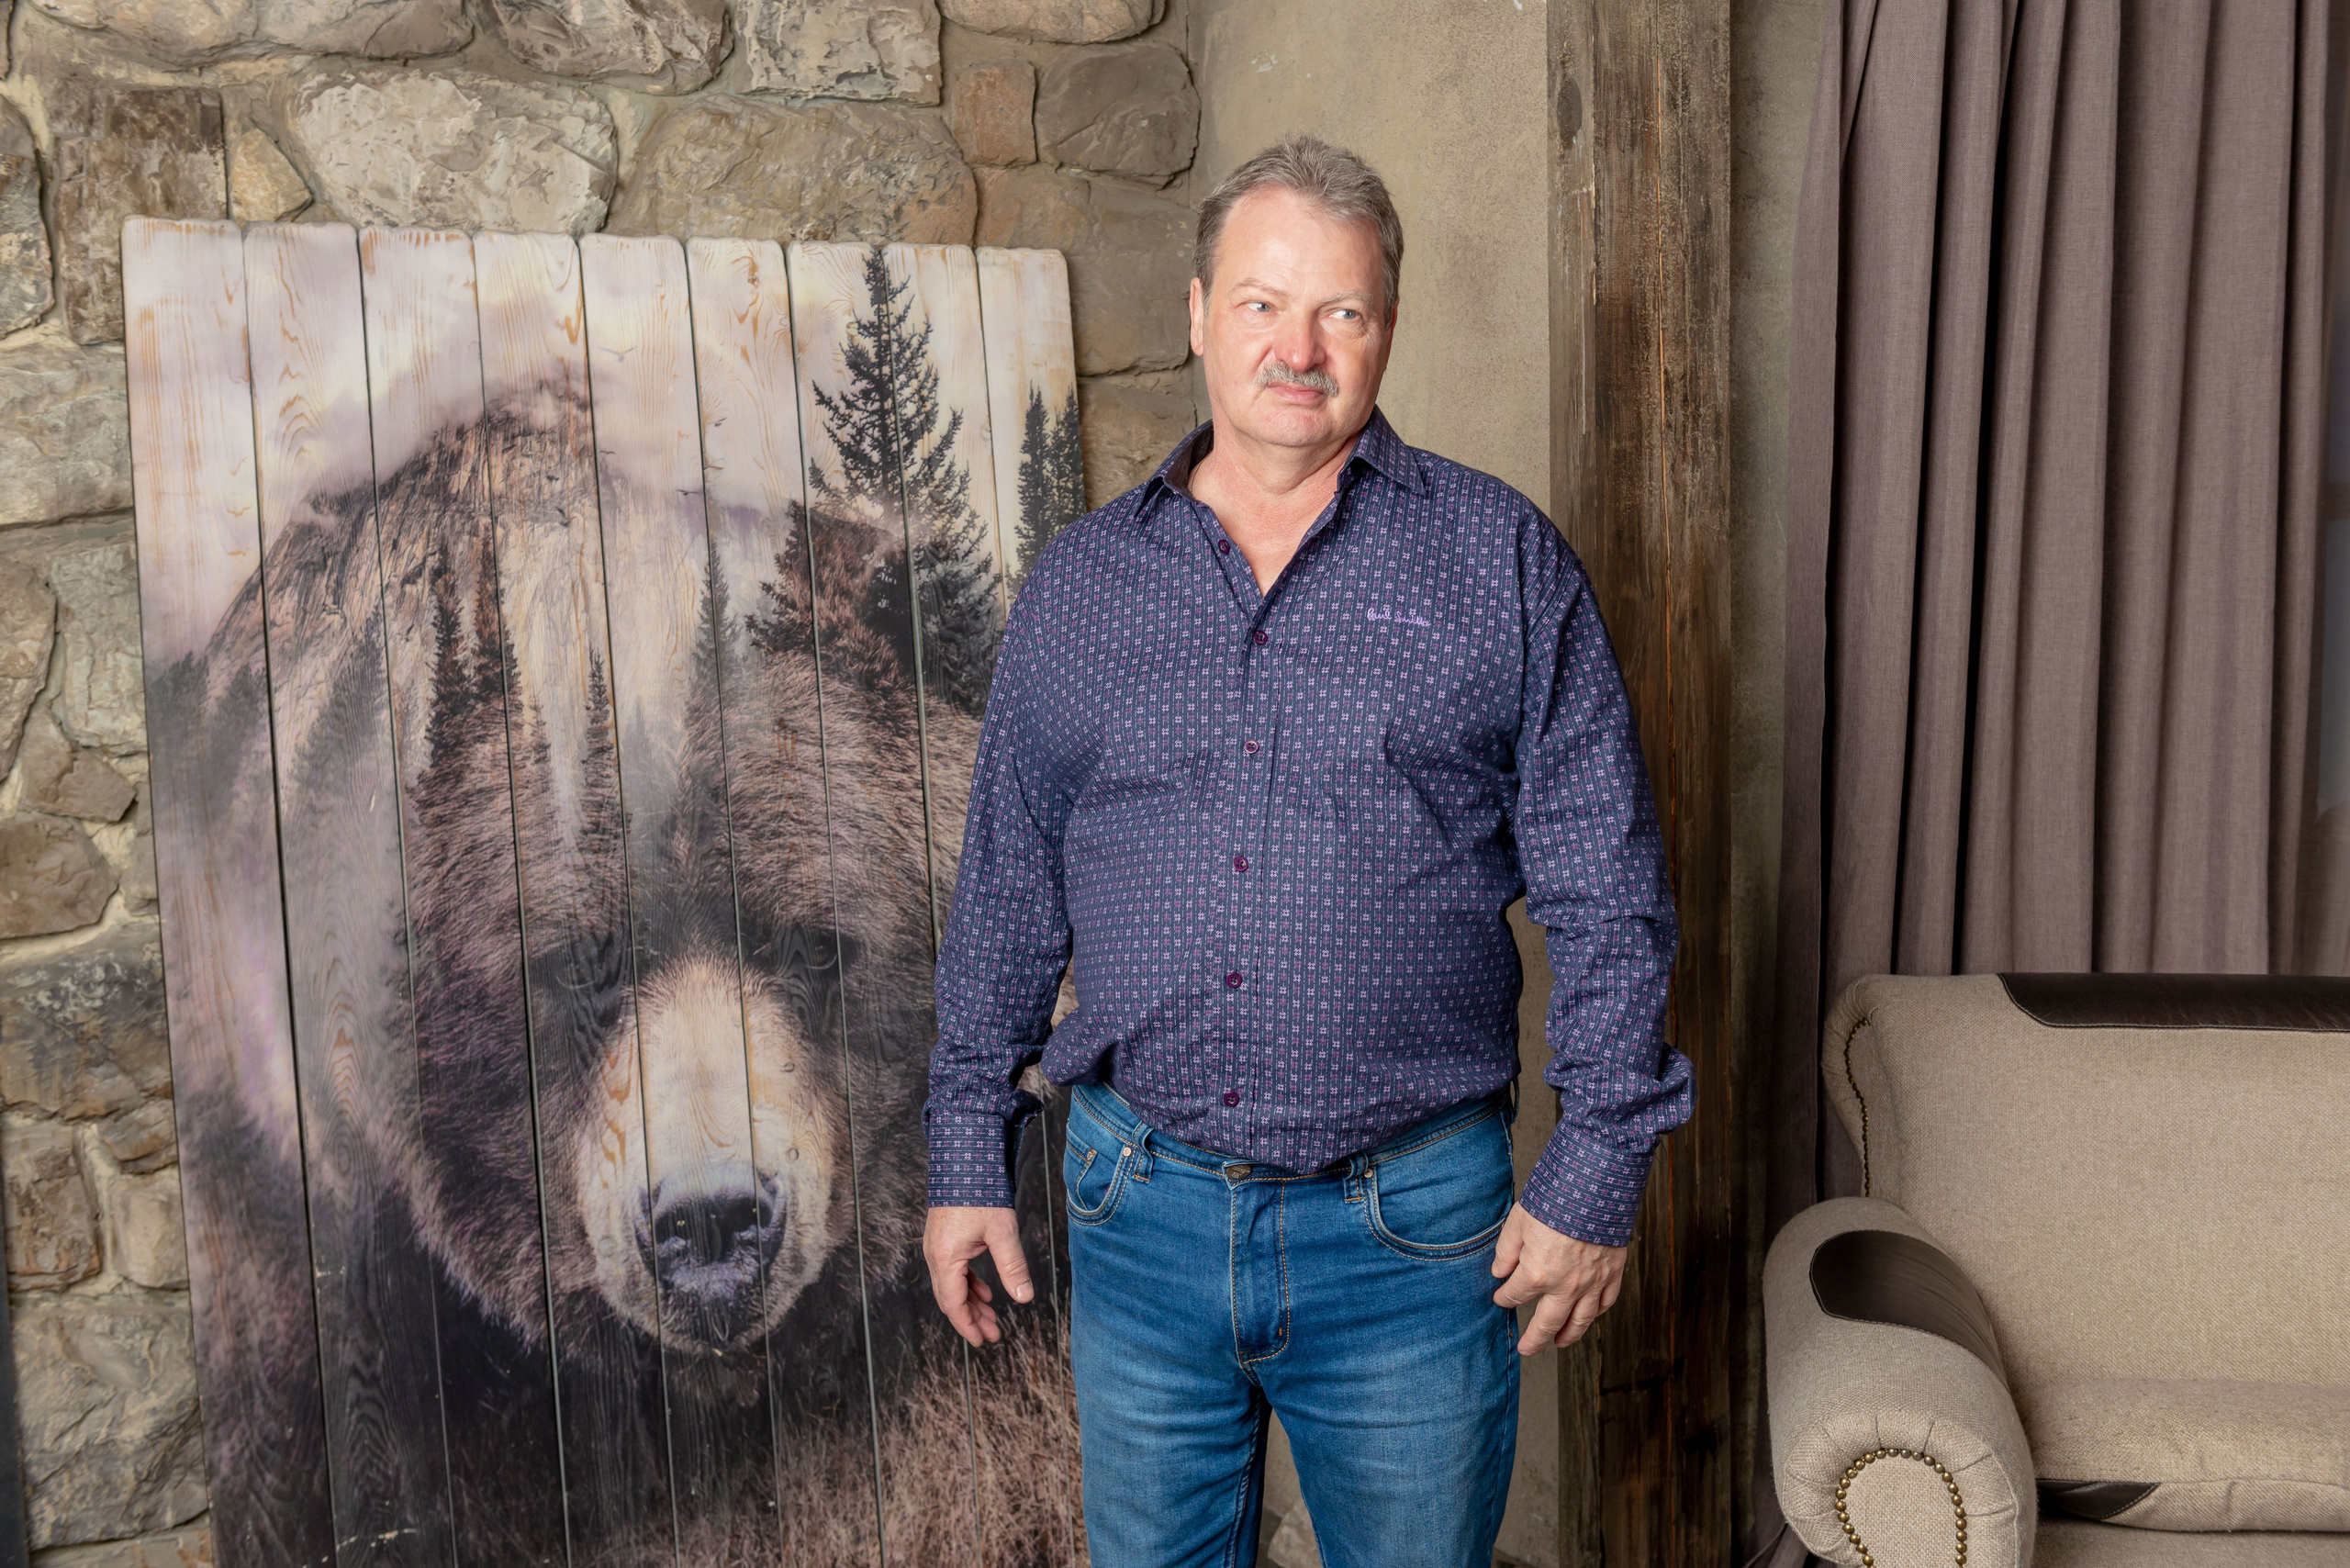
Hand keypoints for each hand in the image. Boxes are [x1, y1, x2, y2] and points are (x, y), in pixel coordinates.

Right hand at [924, 1205, 1034, 1346]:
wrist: (964, 1158)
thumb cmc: (981, 1192)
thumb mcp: (1002, 1232)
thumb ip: (1013, 1267)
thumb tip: (1025, 1298)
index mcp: (945, 1258)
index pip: (954, 1304)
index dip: (968, 1325)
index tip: (982, 1341)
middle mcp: (935, 1255)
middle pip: (950, 1299)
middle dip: (972, 1319)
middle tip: (993, 1334)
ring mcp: (937, 1246)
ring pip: (952, 1286)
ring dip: (972, 1303)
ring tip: (992, 1316)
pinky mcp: (943, 1238)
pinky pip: (953, 1271)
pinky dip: (969, 1285)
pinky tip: (987, 1291)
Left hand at [1490, 1203, 1625, 1355]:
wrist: (1596, 1186)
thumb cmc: (1555, 1200)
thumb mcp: (1518, 1221)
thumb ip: (1506, 1251)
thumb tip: (1499, 1272)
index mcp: (1537, 1274)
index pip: (1515, 1295)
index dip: (1503, 1297)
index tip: (1500, 1296)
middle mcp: (1565, 1286)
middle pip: (1547, 1323)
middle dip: (1534, 1340)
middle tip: (1527, 1349)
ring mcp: (1591, 1283)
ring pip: (1579, 1321)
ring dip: (1567, 1336)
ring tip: (1558, 1343)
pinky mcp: (1612, 1274)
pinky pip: (1605, 1303)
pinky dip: (1596, 1314)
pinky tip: (1589, 1317)